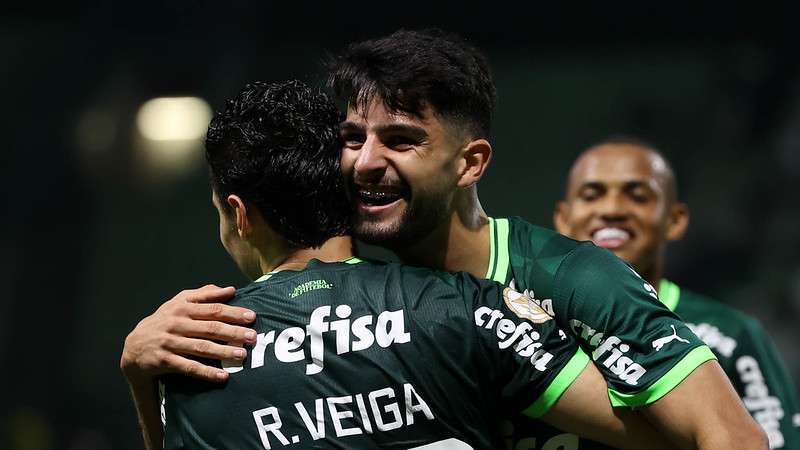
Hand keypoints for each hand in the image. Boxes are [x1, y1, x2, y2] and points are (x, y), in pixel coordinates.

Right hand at [120, 284, 256, 383]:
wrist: (134, 346)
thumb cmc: (165, 321)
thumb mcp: (180, 302)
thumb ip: (204, 294)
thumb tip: (230, 289)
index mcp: (183, 307)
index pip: (213, 309)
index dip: (233, 313)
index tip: (251, 317)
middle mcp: (176, 323)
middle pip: (210, 328)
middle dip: (233, 332)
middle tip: (252, 337)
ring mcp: (170, 342)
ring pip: (201, 348)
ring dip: (223, 352)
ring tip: (242, 355)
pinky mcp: (164, 360)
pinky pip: (188, 367)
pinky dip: (206, 372)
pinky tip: (222, 376)